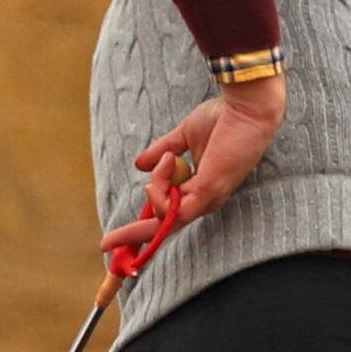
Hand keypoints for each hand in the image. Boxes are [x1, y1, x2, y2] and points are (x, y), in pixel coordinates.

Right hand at [101, 75, 286, 257]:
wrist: (245, 107)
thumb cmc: (222, 118)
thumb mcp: (183, 137)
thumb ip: (162, 152)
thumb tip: (139, 164)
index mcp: (200, 189)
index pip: (169, 216)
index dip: (144, 228)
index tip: (115, 239)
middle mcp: (204, 200)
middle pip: (162, 227)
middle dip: (133, 236)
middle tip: (105, 244)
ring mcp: (207, 200)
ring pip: (163, 213)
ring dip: (156, 187)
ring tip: (170, 157)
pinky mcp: (209, 194)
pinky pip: (174, 207)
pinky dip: (163, 190)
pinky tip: (168, 163)